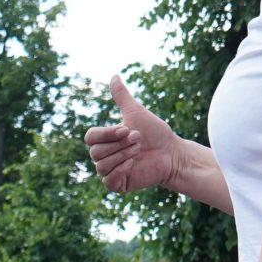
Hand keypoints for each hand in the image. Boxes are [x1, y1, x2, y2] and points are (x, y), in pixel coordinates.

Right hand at [85, 74, 183, 194]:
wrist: (172, 153)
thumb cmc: (155, 133)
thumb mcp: (136, 112)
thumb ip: (122, 97)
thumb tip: (114, 76)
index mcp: (105, 140)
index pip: (90, 137)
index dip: (107, 134)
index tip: (126, 129)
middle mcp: (104, 156)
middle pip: (95, 152)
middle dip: (119, 145)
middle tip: (138, 140)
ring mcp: (110, 171)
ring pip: (101, 165)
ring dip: (122, 155)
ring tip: (139, 151)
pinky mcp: (118, 185)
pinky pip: (108, 180)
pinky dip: (120, 170)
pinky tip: (133, 164)